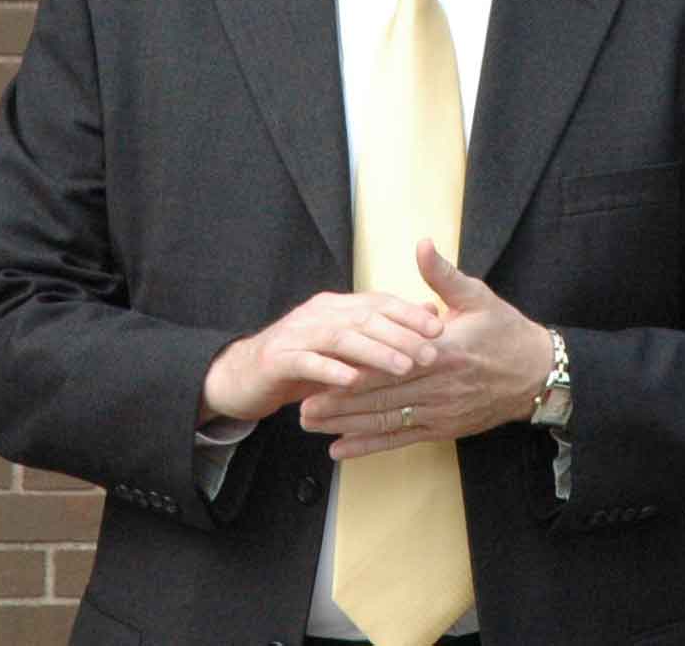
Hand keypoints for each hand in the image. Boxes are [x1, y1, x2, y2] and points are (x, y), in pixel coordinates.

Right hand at [200, 289, 442, 423]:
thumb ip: (381, 330)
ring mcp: (296, 334)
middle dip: (401, 335)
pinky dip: (330, 370)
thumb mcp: (343, 344)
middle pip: (364, 318)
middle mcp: (318, 314)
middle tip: (431, 353)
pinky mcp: (278, 359)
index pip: (378, 303)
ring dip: (374, 352)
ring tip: (402, 366)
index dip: (409, 314)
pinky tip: (351, 381)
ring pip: (341, 338)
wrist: (244, 376)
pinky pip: (307, 362)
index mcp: (337, 306)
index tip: (440, 328)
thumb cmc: (302, 362)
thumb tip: (428, 311)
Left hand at [297, 243, 550, 458]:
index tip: (323, 368)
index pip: (391, 362)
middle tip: (301, 405)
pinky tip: (341, 450)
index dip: (355, 369)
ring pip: (386, 421)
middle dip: (339, 403)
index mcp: (442, 350)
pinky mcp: (443, 429)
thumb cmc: (505, 331)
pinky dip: (370, 446)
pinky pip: (401, 439)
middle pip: (381, 397)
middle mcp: (438, 386)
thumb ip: (442, 275)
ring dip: (347, 426)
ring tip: (311, 425)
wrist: (537, 375)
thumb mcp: (477, 297)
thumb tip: (421, 244)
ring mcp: (440, 412)